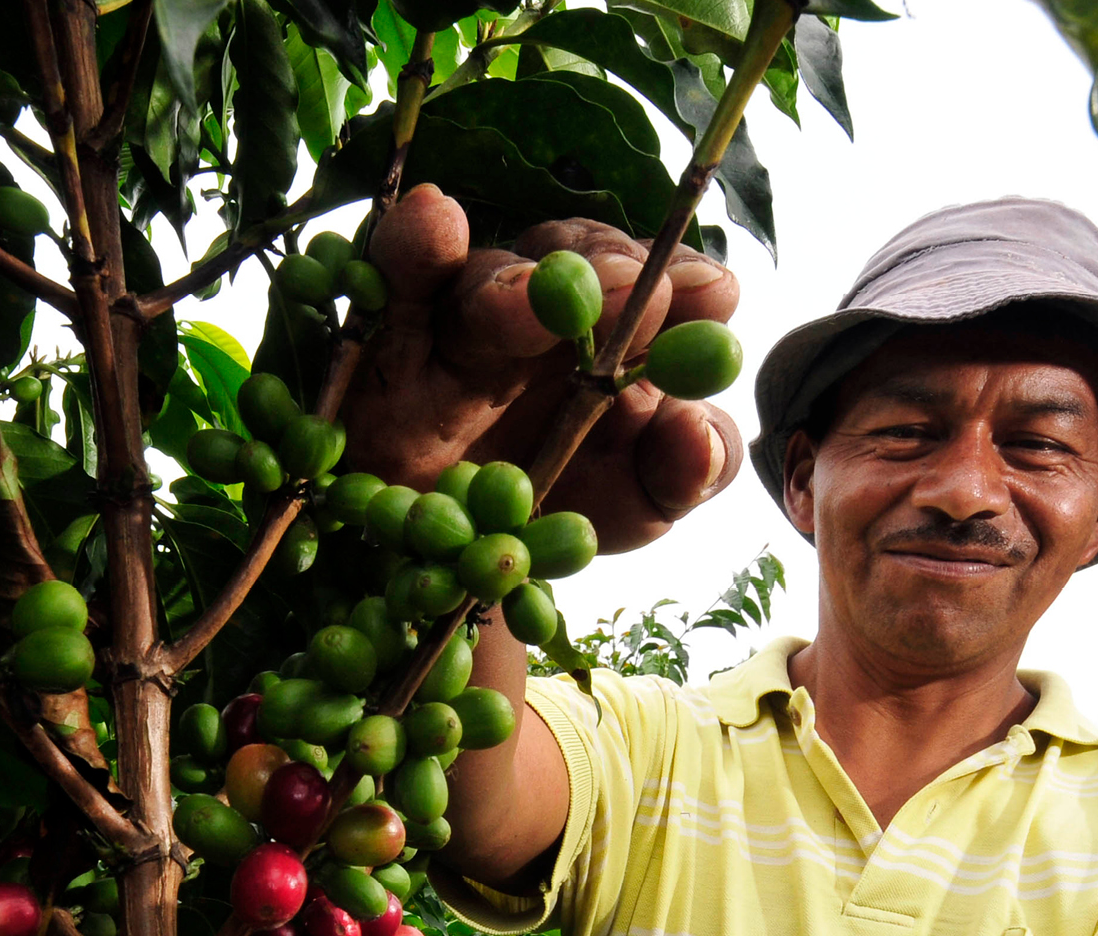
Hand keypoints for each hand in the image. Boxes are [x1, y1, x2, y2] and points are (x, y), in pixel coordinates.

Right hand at [347, 184, 745, 552]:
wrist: (434, 555)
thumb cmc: (542, 507)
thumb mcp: (628, 507)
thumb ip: (680, 473)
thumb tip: (697, 425)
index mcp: (620, 343)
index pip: (666, 288)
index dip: (689, 284)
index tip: (708, 293)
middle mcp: (549, 311)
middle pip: (584, 256)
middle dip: (610, 268)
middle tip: (628, 288)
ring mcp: (464, 314)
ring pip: (494, 271)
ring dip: (519, 282)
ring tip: (534, 294)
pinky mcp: (389, 324)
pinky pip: (396, 271)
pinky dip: (411, 243)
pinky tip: (432, 218)